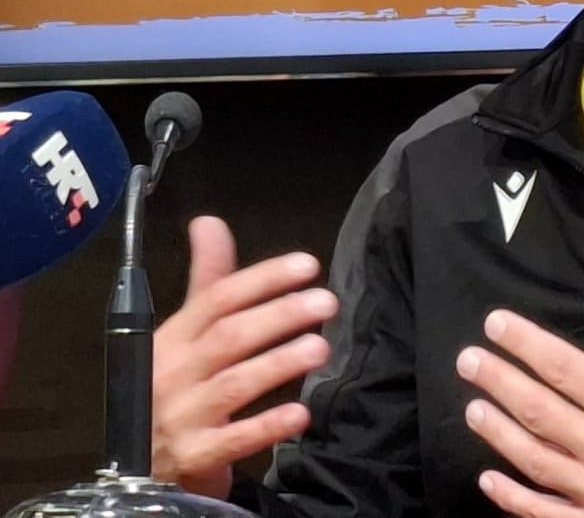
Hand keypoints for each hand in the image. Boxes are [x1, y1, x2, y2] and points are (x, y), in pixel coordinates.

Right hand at [152, 216, 337, 498]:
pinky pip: (234, 441)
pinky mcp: (195, 457)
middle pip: (228, 336)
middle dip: (279, 315)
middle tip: (327, 301)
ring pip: (234, 385)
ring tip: (320, 347)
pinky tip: (301, 413)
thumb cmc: (178, 389)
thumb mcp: (186, 335)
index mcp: (173, 338)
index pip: (217, 299)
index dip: (263, 278)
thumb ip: (209, 282)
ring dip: (279, 363)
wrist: (149, 468)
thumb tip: (208, 222)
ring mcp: (181, 417)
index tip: (308, 265)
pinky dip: (268, 426)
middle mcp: (173, 373)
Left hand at [456, 256, 583, 517]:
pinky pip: (545, 513)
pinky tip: (490, 480)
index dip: (525, 343)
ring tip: (472, 408)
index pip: (563, 368)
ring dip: (498, 432)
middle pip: (537, 411)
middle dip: (499, 382)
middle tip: (467, 360)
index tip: (496, 324)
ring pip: (533, 459)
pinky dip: (513, 498)